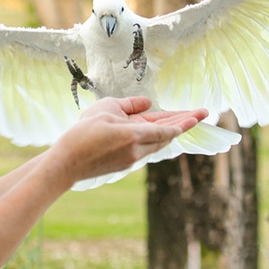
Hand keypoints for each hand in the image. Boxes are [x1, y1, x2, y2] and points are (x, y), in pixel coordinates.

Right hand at [50, 97, 207, 185]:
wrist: (67, 163)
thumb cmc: (82, 134)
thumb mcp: (105, 109)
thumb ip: (129, 105)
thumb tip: (147, 104)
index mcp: (134, 135)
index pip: (167, 128)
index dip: (185, 121)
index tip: (200, 115)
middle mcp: (138, 150)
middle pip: (166, 136)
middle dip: (184, 123)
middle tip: (202, 113)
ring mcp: (132, 160)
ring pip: (157, 144)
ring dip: (170, 131)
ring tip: (184, 120)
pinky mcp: (124, 164)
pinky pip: (146, 149)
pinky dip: (155, 138)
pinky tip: (158, 132)